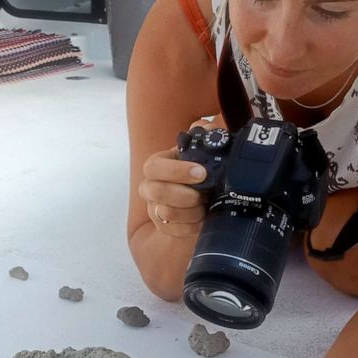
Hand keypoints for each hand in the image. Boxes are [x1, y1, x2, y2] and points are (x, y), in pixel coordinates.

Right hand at [137, 117, 216, 236]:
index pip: (154, 166)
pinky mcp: (163, 226)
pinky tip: (203, 218)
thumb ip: (204, 135)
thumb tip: (206, 128)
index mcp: (157, 165)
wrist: (204, 194)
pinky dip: (191, 226)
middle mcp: (150, 186)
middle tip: (204, 194)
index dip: (176, 171)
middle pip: (155, 192)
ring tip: (206, 206)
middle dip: (183, 195)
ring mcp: (154, 208)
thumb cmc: (200, 169)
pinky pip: (173, 230)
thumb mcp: (203, 150)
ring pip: (165, 213)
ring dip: (190, 211)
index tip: (201, 173)